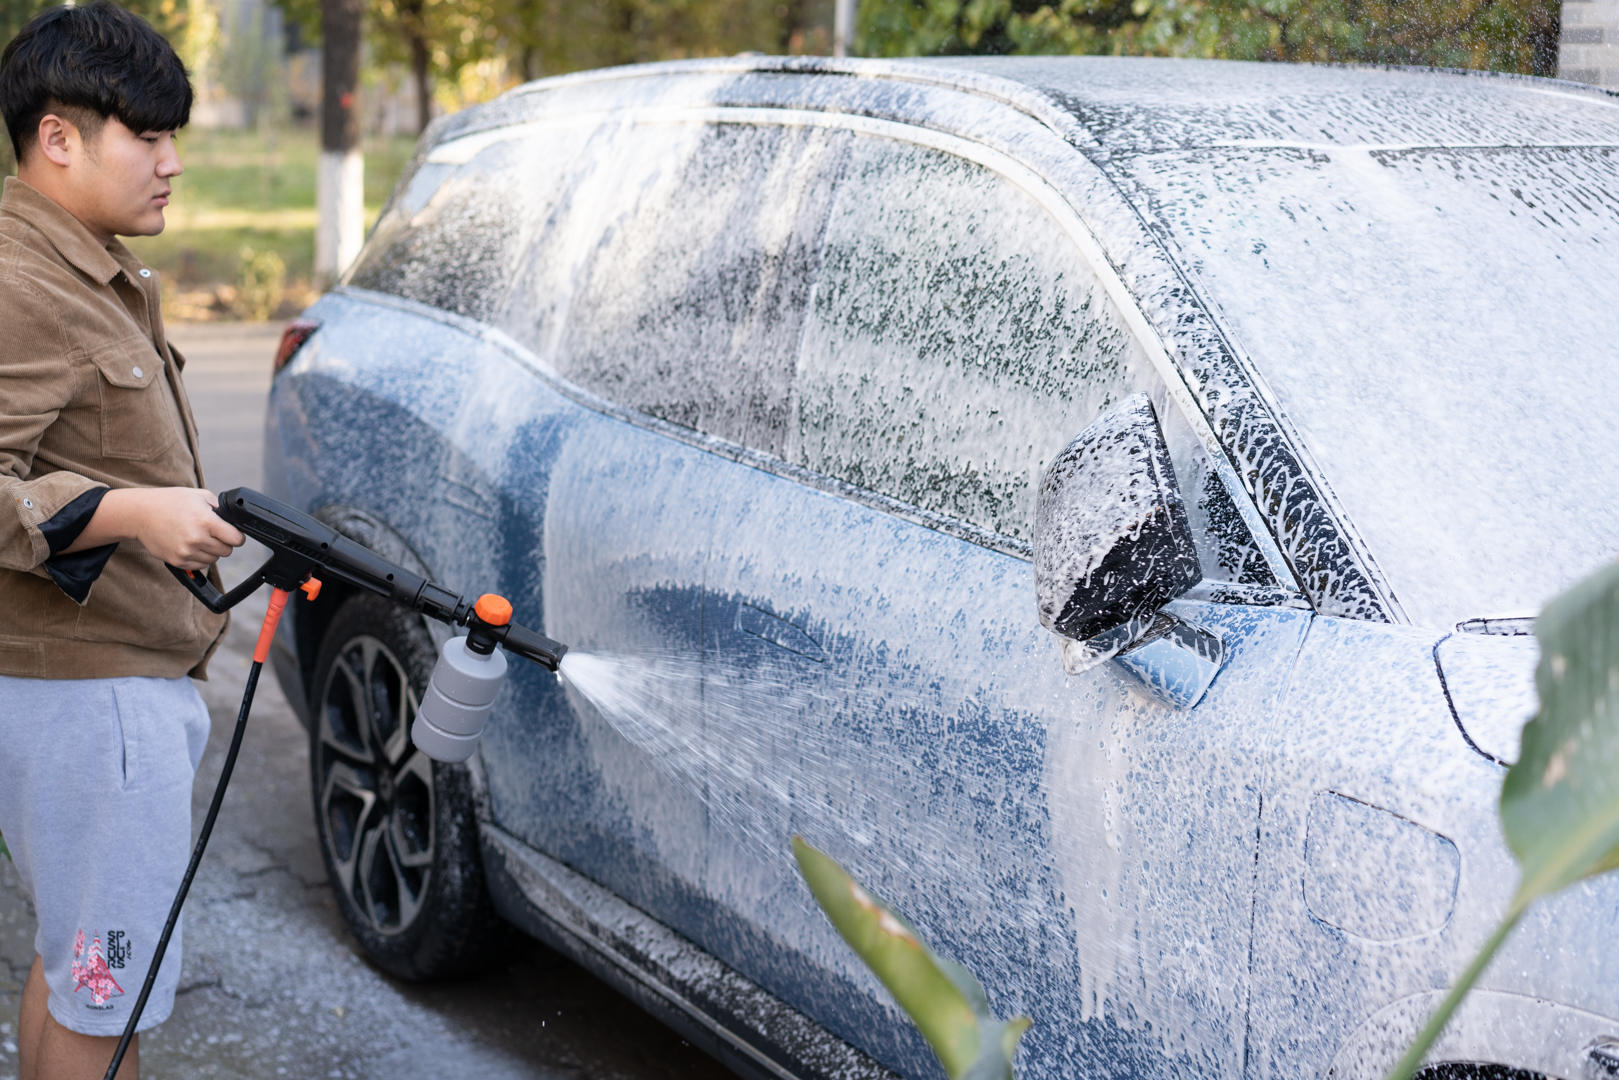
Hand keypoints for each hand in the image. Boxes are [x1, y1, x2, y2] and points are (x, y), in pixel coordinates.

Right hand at [89, 487, 247, 569]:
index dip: (237, 536)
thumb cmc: (169, 502)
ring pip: (214, 559)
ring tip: (199, 538)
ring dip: (211, 551)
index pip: (236, 539)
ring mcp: (186, 552)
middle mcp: (196, 538)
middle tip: (213, 534)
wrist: (140, 513)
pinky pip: (200, 565)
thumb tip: (233, 520)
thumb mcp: (199, 495)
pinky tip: (191, 545)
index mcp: (205, 521)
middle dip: (223, 542)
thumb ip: (219, 507)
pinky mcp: (177, 561)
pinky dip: (200, 558)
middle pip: (227, 551)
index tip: (234, 534)